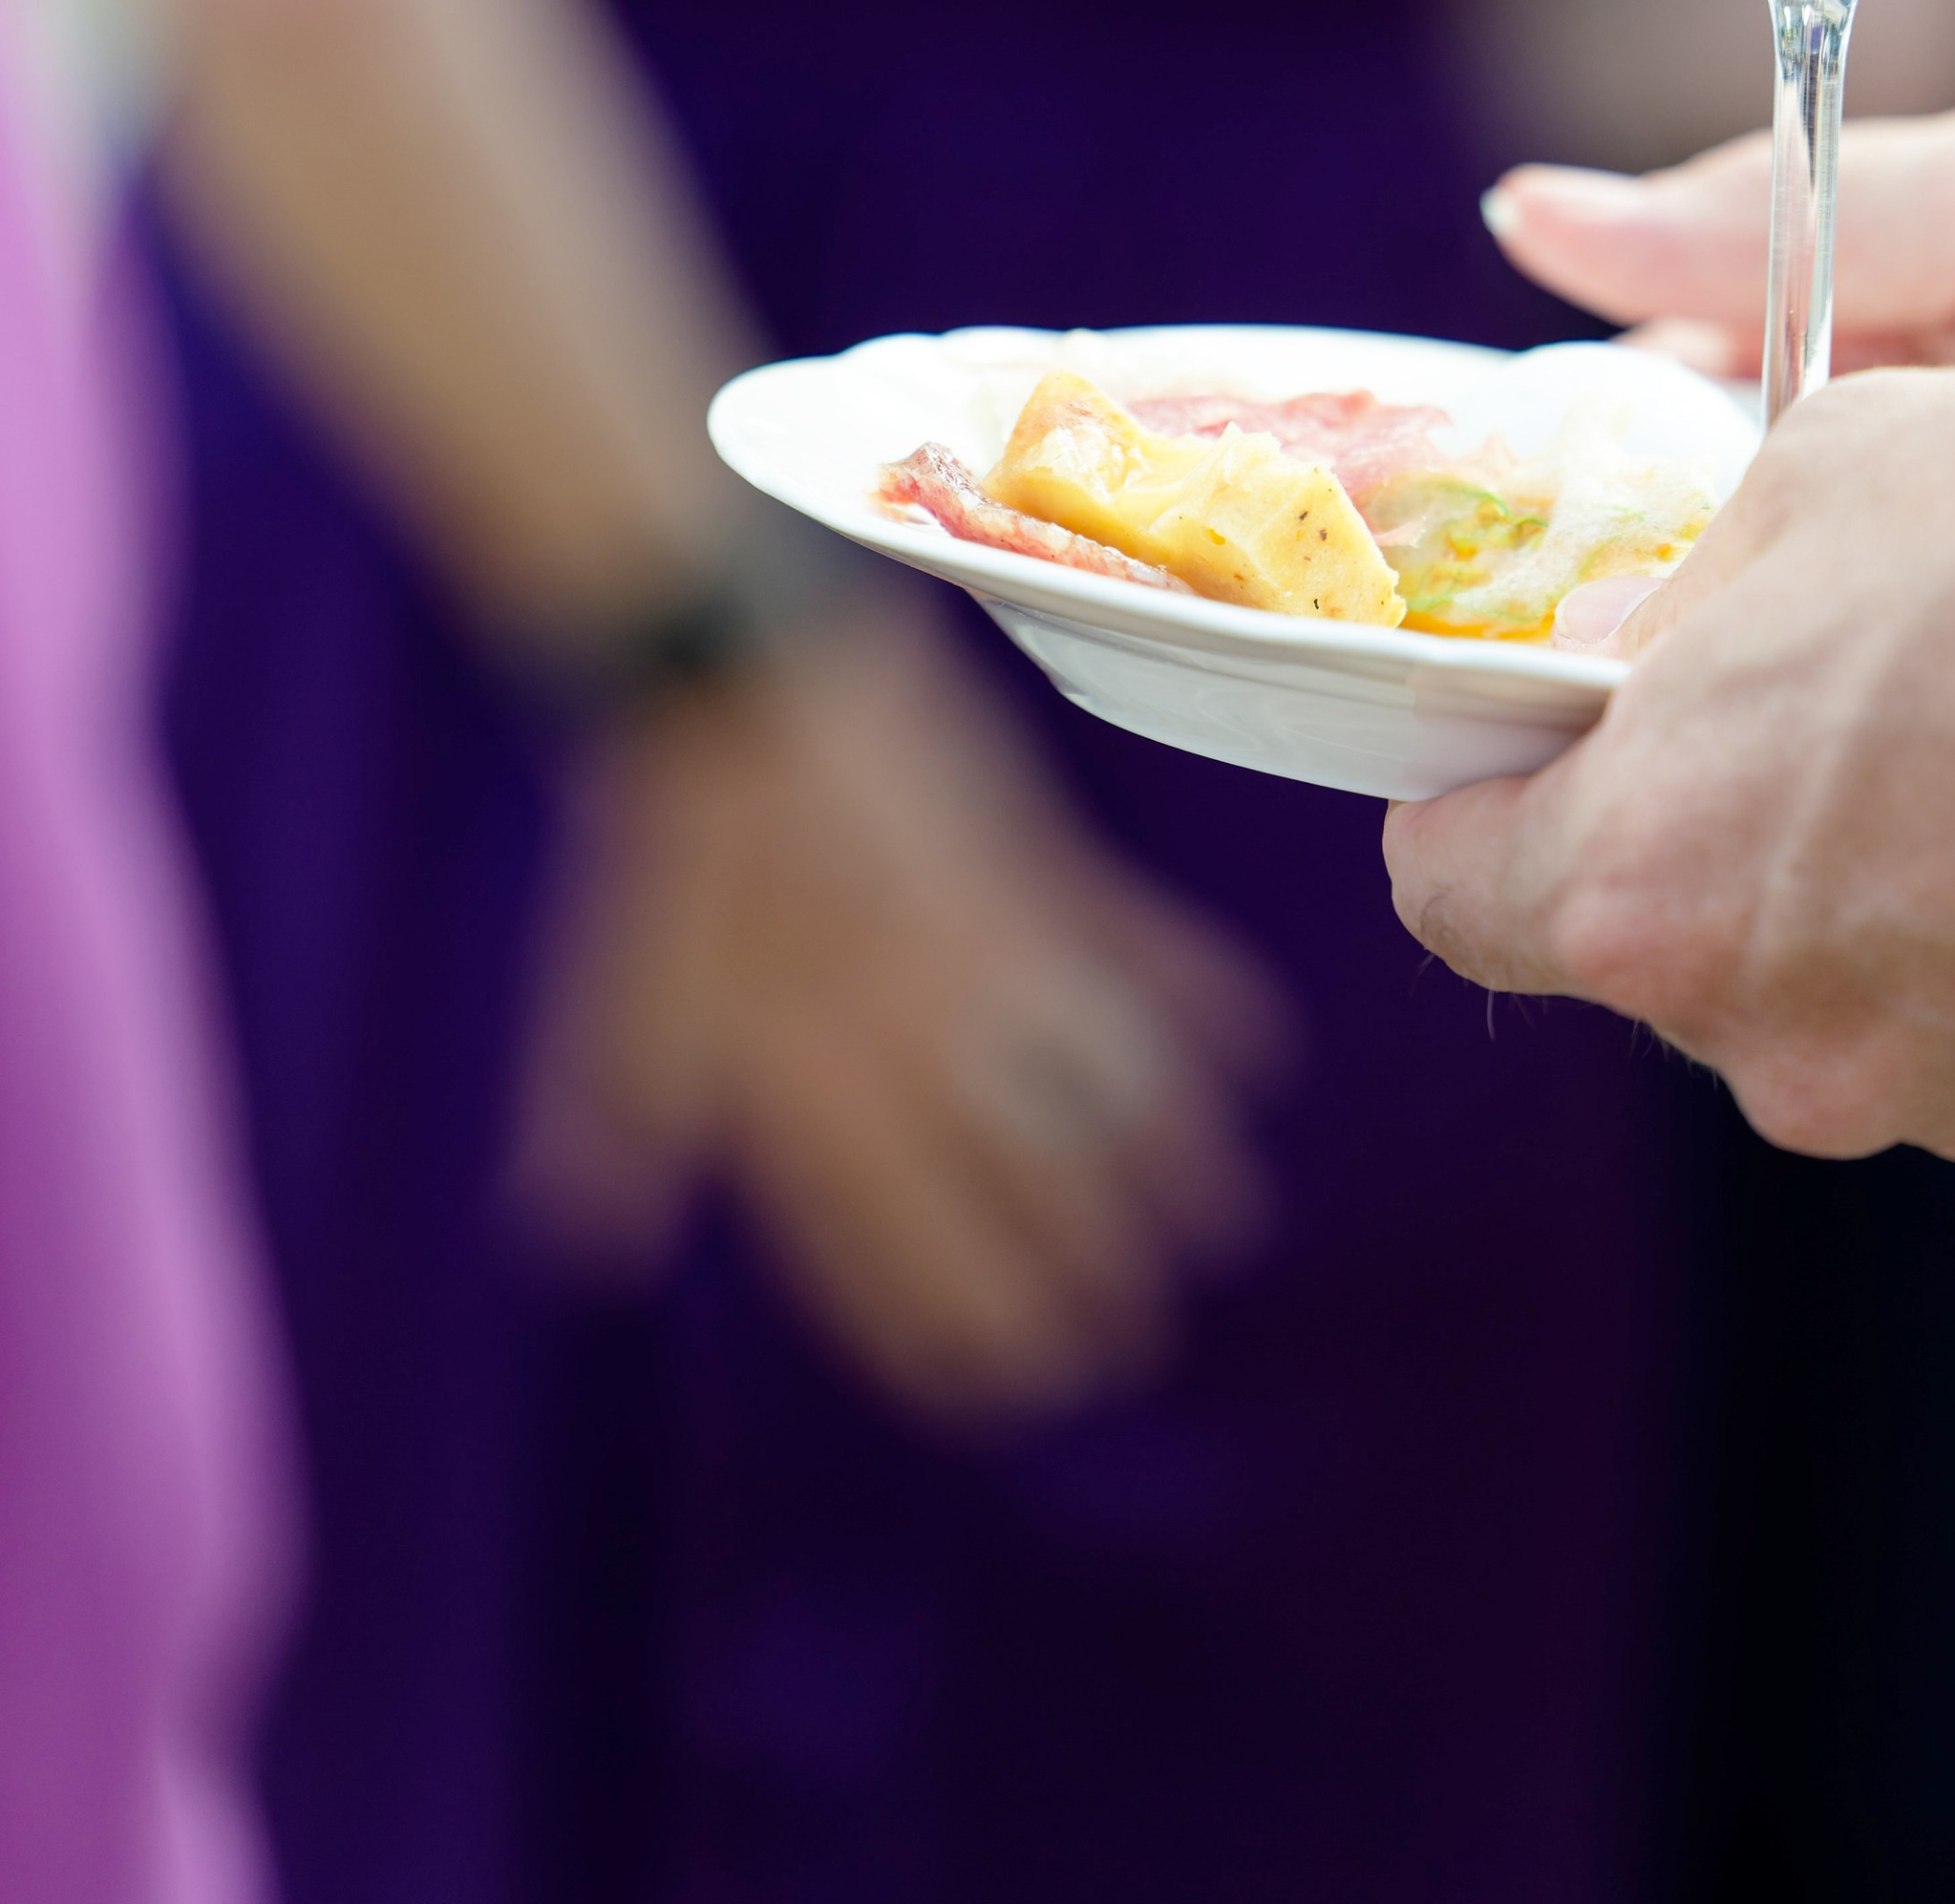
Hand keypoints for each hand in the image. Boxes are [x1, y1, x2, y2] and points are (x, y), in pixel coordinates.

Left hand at [518, 594, 1290, 1421]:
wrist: (737, 674)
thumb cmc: (670, 845)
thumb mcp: (619, 995)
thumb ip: (618, 1120)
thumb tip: (592, 1243)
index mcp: (805, 1084)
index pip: (888, 1243)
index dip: (944, 1322)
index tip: (992, 1387)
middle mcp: (914, 1041)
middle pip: (1021, 1190)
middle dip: (1079, 1279)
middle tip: (1127, 1342)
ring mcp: (990, 957)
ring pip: (1106, 1093)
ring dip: (1169, 1170)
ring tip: (1216, 1230)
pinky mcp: (1041, 869)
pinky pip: (1143, 960)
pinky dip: (1202, 1011)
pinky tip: (1255, 1055)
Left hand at [1385, 347, 1954, 1161]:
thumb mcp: (1812, 480)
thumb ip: (1680, 609)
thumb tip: (1644, 663)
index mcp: (1639, 880)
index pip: (1449, 892)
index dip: (1478, 801)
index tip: (1524, 742)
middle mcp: (1758, 1032)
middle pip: (1645, 937)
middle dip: (1687, 826)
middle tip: (1790, 696)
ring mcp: (1924, 1096)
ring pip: (1807, 983)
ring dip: (1842, 881)